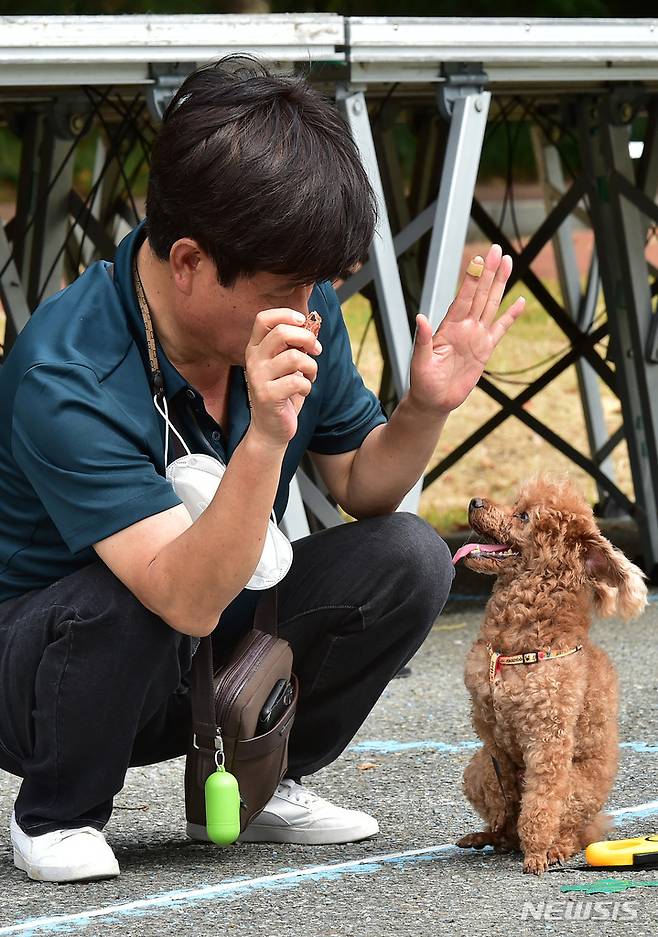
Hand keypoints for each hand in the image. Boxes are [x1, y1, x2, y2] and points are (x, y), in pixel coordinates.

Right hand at [244, 308, 321, 448]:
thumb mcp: (286, 365)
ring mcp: (258, 378)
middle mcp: (253, 360)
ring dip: (311, 366)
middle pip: (281, 332)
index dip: (286, 315)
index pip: (263, 319)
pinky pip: (297, 381)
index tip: (303, 322)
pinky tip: (304, 390)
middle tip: (316, 349)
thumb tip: (311, 326)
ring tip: (310, 375)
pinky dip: (308, 385)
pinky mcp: (267, 396)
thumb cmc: (282, 393)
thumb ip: (293, 346)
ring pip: (294, 357)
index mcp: (256, 348)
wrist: (270, 428)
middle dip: (306, 338)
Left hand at [409, 244, 524, 415]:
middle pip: (480, 294)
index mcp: (448, 327)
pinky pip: (501, 329)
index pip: (463, 298)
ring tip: (508, 263)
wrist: (434, 400)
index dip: (471, 280)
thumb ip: (422, 340)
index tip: (478, 260)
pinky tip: (520, 302)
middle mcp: (464, 327)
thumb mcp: (420, 361)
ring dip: (499, 284)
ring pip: (491, 305)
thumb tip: (420, 318)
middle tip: (497, 249)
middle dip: (488, 272)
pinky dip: (510, 316)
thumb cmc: (423, 382)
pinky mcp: (485, 349)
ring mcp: (476, 336)